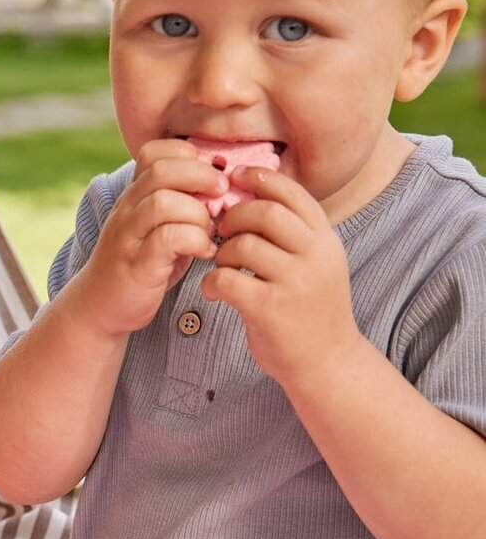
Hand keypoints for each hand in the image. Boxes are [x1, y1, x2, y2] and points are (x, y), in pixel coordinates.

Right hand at [74, 138, 223, 339]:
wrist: (98, 309)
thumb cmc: (138, 268)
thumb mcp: (156, 230)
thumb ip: (180, 208)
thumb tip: (223, 191)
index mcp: (133, 197)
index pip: (154, 153)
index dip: (187, 155)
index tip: (210, 175)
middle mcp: (126, 211)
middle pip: (161, 170)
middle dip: (201, 176)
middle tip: (222, 194)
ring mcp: (128, 237)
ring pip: (163, 202)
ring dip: (198, 212)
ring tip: (210, 230)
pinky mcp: (136, 265)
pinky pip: (167, 238)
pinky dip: (195, 241)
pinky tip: (205, 253)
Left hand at [200, 166, 362, 383]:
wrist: (326, 361)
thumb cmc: (311, 310)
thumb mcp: (317, 263)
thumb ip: (295, 234)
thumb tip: (254, 196)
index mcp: (325, 239)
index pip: (292, 193)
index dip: (259, 178)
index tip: (235, 176)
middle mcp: (314, 256)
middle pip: (265, 212)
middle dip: (234, 216)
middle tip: (221, 230)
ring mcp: (293, 282)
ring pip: (243, 245)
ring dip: (222, 253)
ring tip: (222, 267)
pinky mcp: (269, 309)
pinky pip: (227, 280)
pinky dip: (212, 282)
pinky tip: (214, 291)